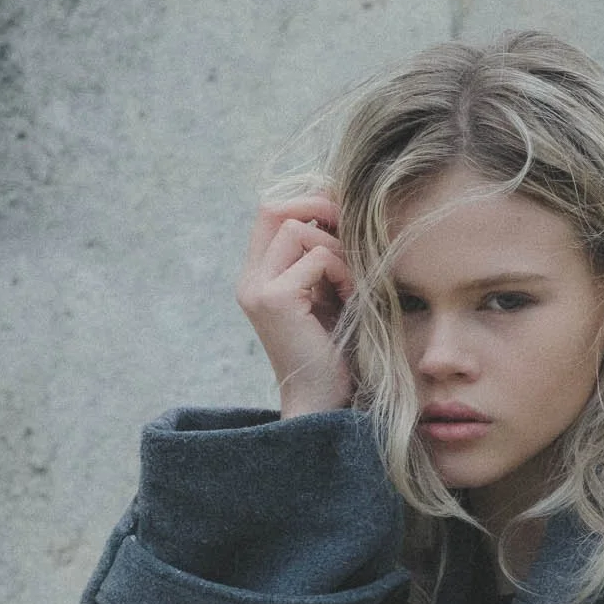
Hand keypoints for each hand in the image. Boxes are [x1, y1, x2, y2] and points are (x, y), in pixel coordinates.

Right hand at [237, 197, 355, 418]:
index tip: (342, 216)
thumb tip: (338, 205)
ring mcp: (257, 289)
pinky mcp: (275, 300)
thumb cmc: (334, 352)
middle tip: (353, 232)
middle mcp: (250, 280)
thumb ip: (323, 257)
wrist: (324, 402)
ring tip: (352, 284)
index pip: (270, 212)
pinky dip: (342, 271)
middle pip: (274, 208)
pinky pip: (317, 256)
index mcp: (258, 276)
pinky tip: (352, 299)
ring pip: (296, 228)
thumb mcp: (327, 294)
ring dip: (336, 249)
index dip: (306, 201)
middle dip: (319, 208)